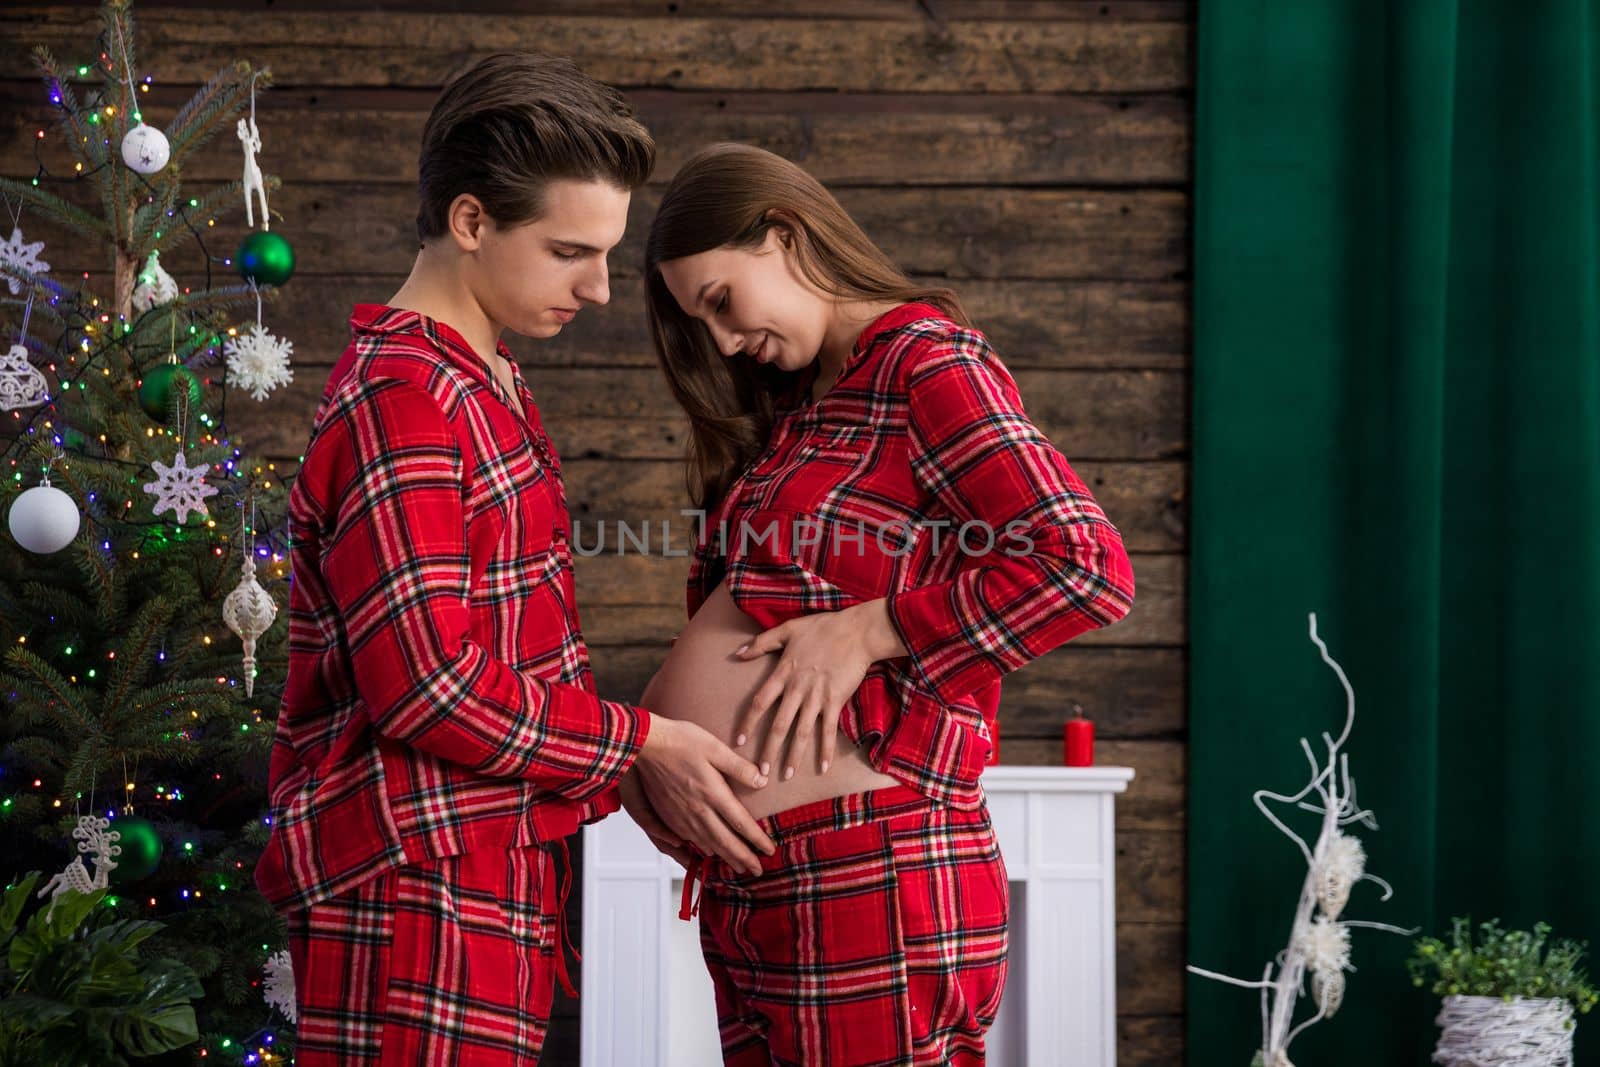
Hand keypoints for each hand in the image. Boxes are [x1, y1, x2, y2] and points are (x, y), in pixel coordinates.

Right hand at [633, 715, 775, 876]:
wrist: (644, 745)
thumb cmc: (680, 742)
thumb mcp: (715, 747)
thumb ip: (739, 767)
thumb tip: (762, 780)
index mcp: (713, 793)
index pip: (741, 823)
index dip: (757, 839)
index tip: (770, 850)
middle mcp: (698, 810)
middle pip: (726, 842)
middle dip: (744, 859)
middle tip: (758, 872)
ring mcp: (681, 816)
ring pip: (707, 844)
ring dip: (725, 858)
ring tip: (738, 867)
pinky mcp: (668, 815)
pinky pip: (689, 840)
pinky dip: (703, 850)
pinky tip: (708, 853)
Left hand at [733, 599, 906, 781]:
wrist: (855, 631)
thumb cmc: (822, 628)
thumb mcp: (787, 629)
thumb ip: (761, 642)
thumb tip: (737, 653)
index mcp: (783, 673)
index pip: (759, 702)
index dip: (748, 723)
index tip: (739, 741)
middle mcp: (797, 688)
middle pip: (778, 724)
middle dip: (768, 750)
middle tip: (760, 772)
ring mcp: (817, 696)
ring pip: (801, 731)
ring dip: (794, 755)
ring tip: (786, 775)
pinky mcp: (836, 700)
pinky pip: (829, 729)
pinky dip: (826, 749)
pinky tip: (822, 767)